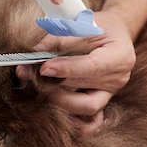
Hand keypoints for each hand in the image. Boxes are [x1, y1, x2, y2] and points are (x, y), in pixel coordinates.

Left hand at [16, 10, 136, 133]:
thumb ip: (58, 39)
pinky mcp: (102, 102)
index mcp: (119, 55)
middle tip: (27, 73)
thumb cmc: (98, 26)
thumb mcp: (81, 24)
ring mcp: (111, 93)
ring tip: (37, 85)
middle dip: (53, 82)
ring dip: (58, 99)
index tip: (44, 68)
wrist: (115, 33)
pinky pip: (91, 121)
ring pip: (84, 106)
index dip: (67, 69)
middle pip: (84, 86)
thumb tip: (32, 53)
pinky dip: (75, 121)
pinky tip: (56, 109)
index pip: (93, 66)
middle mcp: (118, 78)